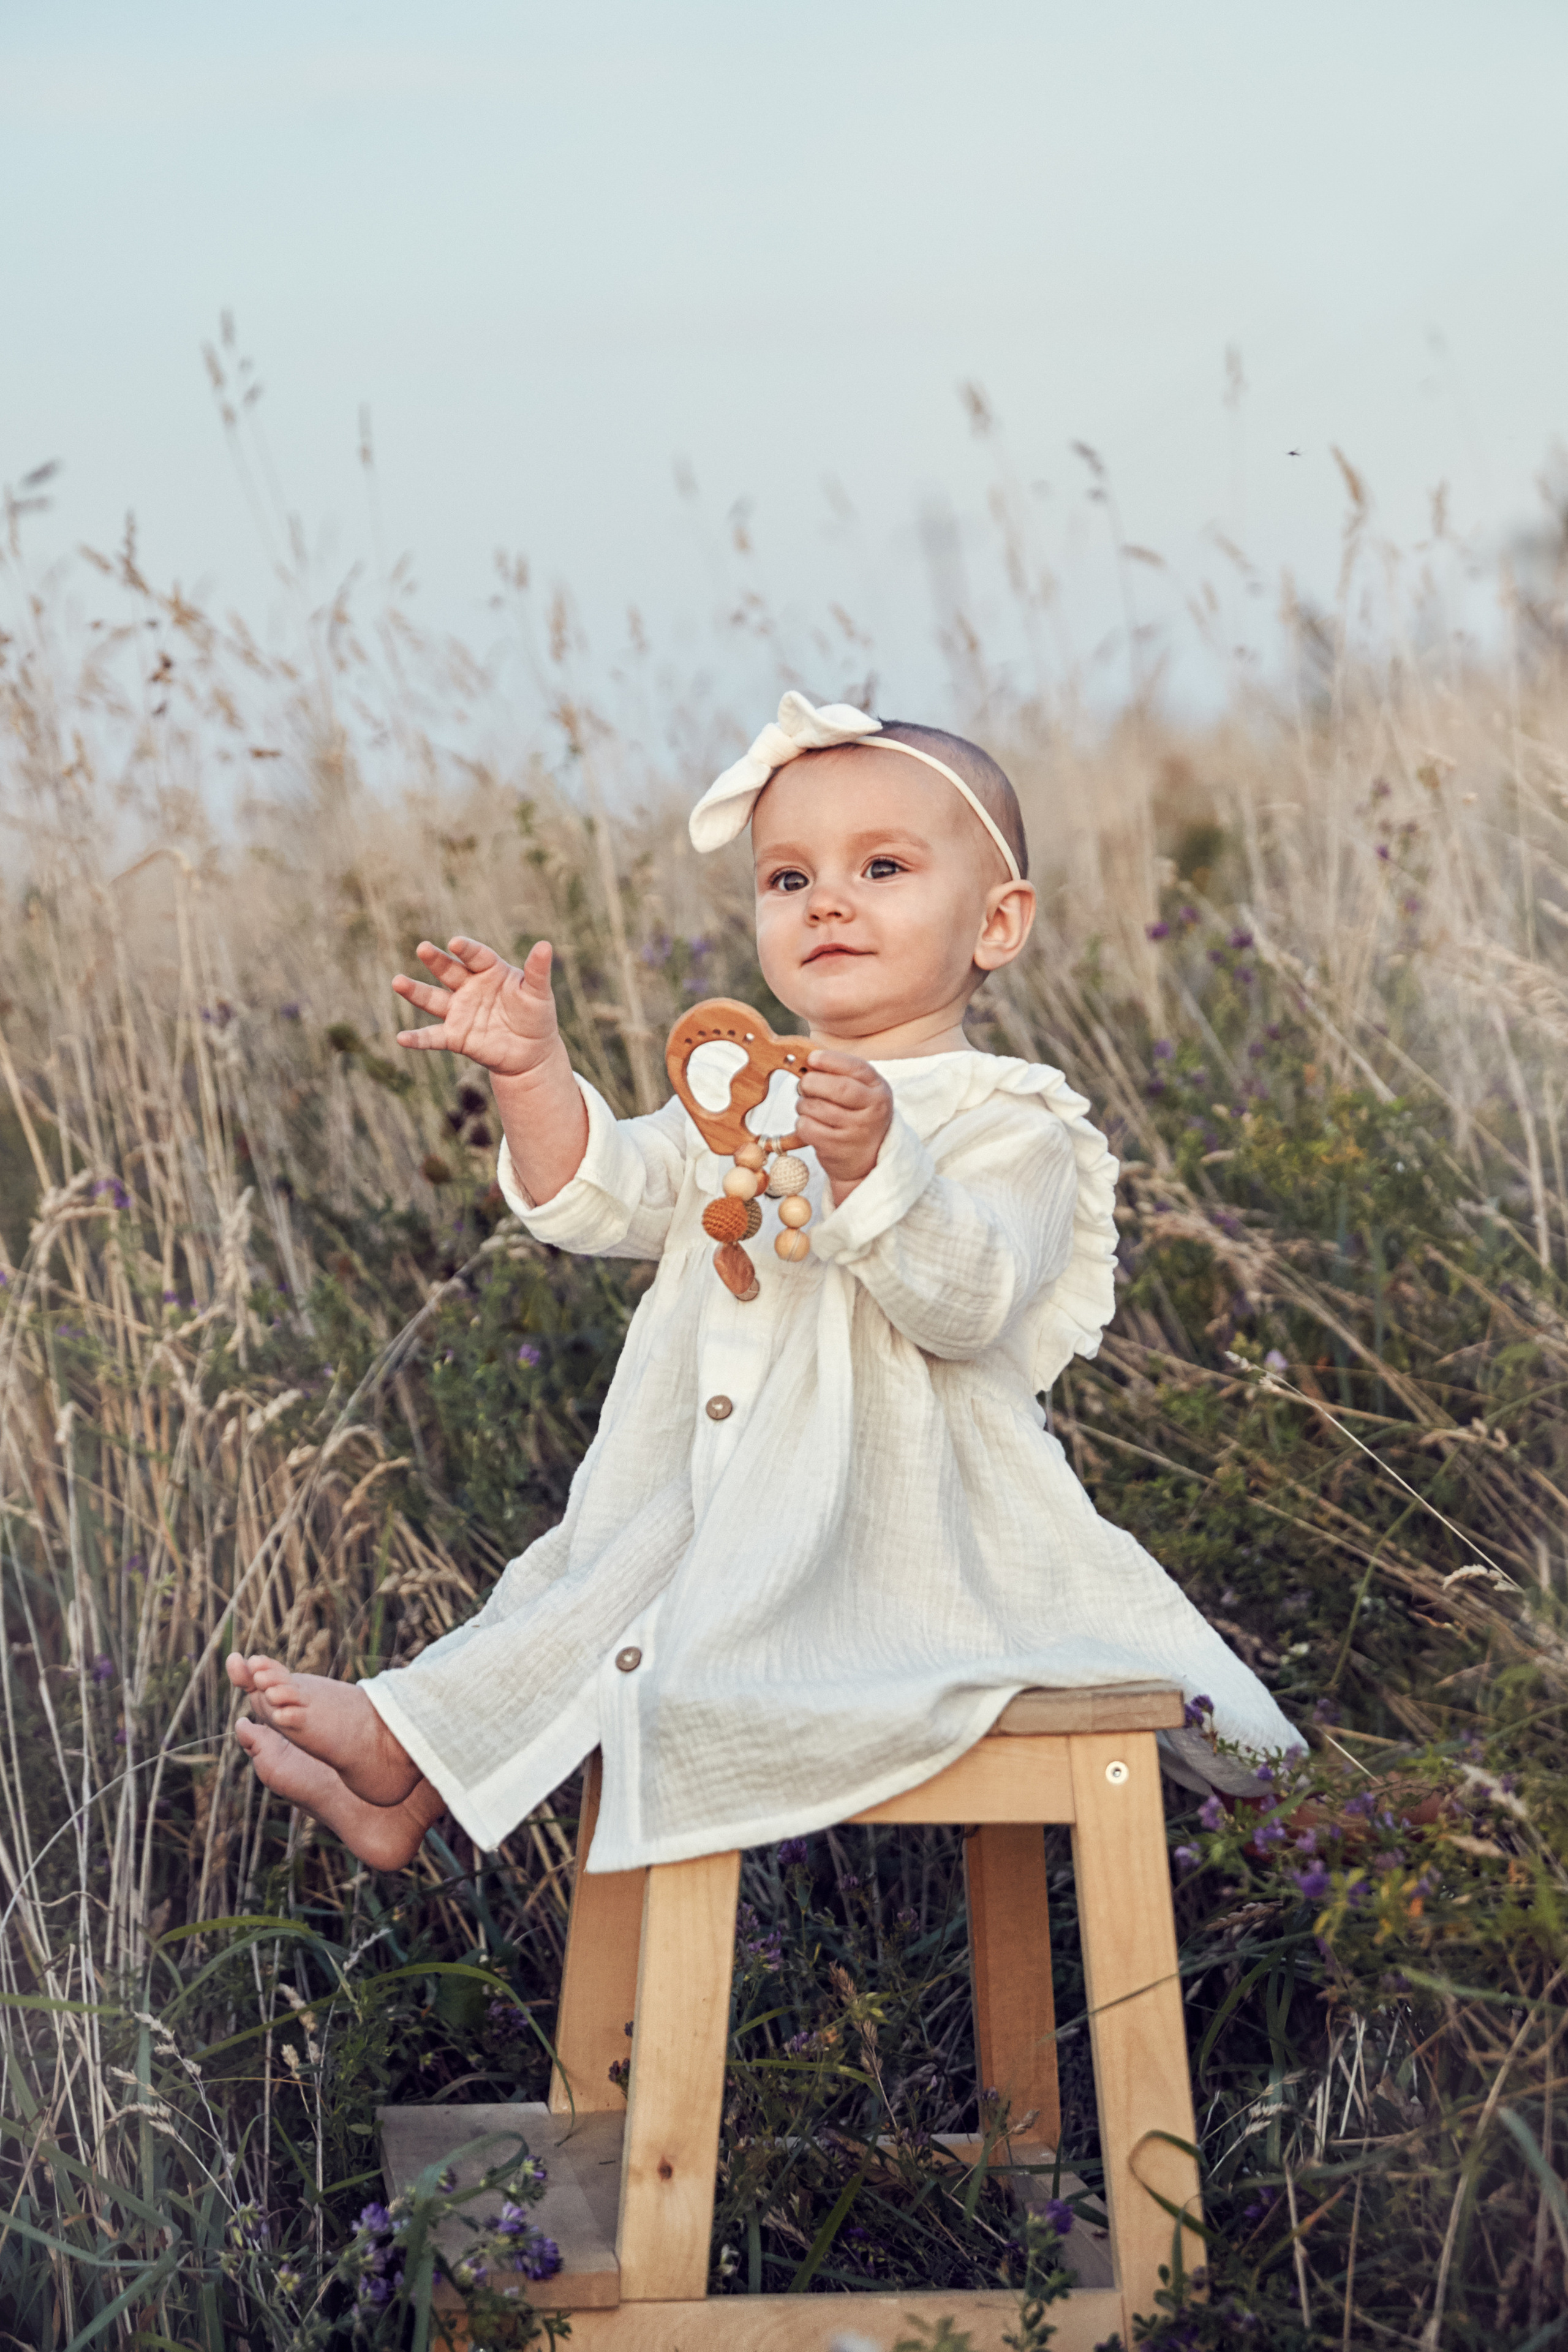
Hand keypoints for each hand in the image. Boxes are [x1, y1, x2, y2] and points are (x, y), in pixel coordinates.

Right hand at [393, 937, 560, 1079]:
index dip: (466, 949)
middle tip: (423, 948)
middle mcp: (469, 987)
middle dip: (436, 960)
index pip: (476, 956)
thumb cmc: (536, 1016)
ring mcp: (459, 1011)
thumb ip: (538, 971)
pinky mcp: (454, 1036)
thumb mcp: (539, 993)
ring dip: (415, 991)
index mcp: (490, 971)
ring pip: (433, 999)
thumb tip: (545, 945)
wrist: (531, 1052)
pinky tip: (401, 1038)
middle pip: (449, 971)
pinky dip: (417, 1039)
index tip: (455, 943)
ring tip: (398, 981)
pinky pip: (432, 1037)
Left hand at [795, 1050, 893, 1201]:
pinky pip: (807, 1126)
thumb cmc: (857, 1119)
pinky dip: (802, 1123)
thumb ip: (841, 1075)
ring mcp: (856, 1131)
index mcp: (880, 1091)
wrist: (866, 1163)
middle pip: (836, 1087)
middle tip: (804, 1085)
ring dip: (803, 1104)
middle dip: (811, 1082)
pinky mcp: (837, 1148)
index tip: (812, 1058)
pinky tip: (811, 1126)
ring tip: (810, 1109)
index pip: (856, 1068)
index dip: (830, 1060)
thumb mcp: (862, 1095)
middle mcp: (873, 1111)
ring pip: (815, 1106)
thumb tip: (808, 1060)